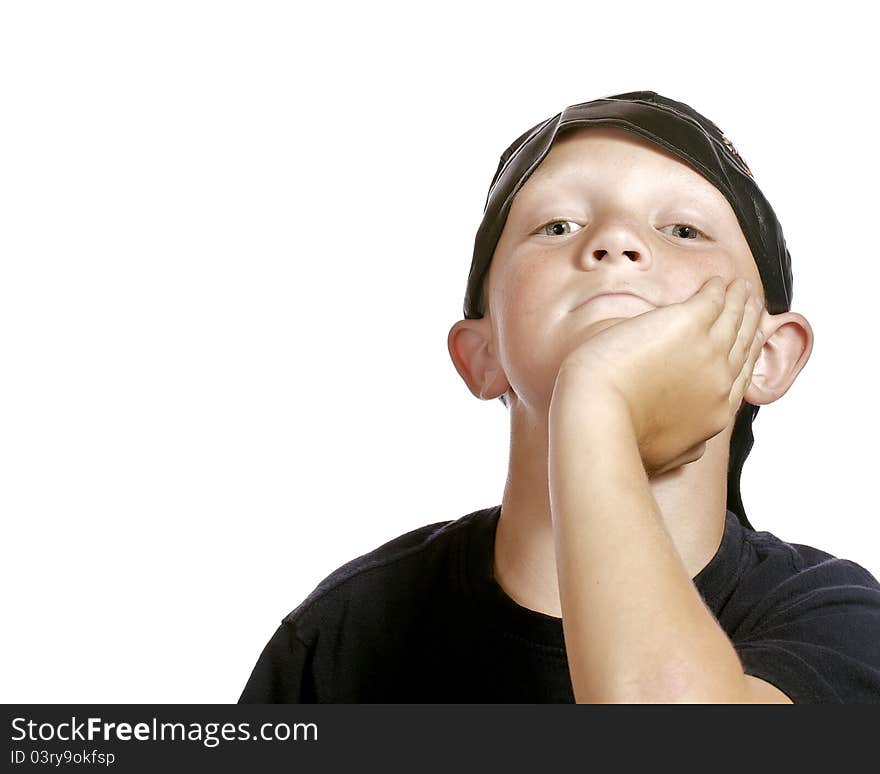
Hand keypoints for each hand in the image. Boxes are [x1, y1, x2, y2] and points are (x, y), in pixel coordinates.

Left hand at [552, 276, 764, 477]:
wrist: (599, 413)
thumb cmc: (617, 437)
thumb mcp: (666, 455)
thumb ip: (688, 447)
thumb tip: (699, 444)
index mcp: (714, 414)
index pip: (740, 378)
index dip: (748, 356)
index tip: (750, 343)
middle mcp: (718, 382)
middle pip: (741, 346)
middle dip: (749, 324)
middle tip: (754, 307)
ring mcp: (707, 351)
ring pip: (731, 319)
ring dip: (739, 300)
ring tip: (741, 287)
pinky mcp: (687, 324)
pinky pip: (711, 300)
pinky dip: (718, 289)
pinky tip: (717, 282)